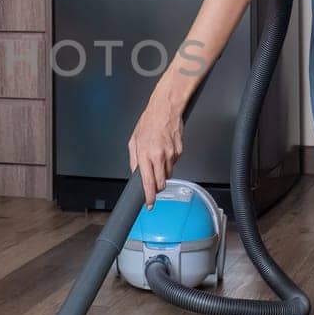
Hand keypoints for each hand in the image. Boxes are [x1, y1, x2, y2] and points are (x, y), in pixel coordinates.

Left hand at [128, 94, 182, 208]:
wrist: (165, 110)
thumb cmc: (148, 123)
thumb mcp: (133, 141)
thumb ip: (134, 160)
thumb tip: (135, 173)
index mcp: (145, 154)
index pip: (148, 182)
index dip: (149, 196)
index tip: (149, 204)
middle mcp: (158, 156)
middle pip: (161, 183)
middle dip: (157, 188)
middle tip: (153, 185)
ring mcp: (171, 155)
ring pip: (168, 174)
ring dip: (162, 172)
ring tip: (158, 158)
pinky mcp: (179, 152)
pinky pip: (174, 163)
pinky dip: (169, 162)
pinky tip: (165, 150)